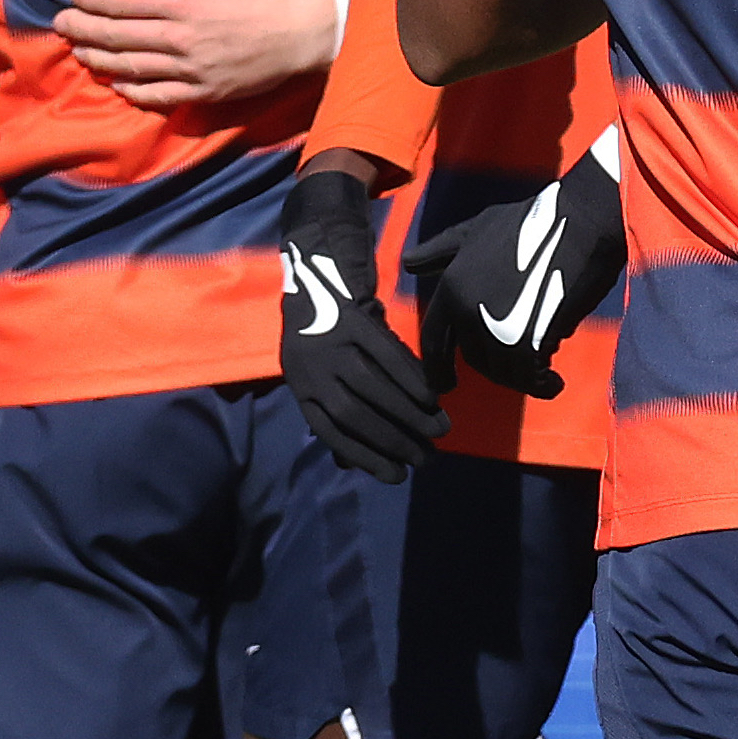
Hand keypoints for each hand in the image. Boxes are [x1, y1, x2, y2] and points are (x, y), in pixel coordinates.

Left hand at [57, 0, 336, 111]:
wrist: (312, 30)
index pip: (121, 1)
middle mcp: (180, 38)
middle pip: (116, 37)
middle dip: (82, 30)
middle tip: (60, 25)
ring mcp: (191, 69)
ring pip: (132, 68)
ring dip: (100, 61)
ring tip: (80, 54)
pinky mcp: (206, 90)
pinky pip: (160, 95)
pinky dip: (134, 91)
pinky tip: (119, 85)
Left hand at [280, 170, 442, 481]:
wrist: (315, 263)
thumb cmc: (322, 327)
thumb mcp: (317, 370)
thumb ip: (334, 409)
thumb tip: (355, 460)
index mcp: (300, 385)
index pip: (332, 431)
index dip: (365, 456)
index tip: (396, 475)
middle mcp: (309, 367)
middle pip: (352, 413)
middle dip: (391, 439)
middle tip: (426, 457)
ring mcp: (328, 341)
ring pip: (370, 386)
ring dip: (407, 413)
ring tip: (438, 429)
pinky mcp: (350, 317)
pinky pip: (384, 353)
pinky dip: (409, 376)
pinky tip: (432, 395)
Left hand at [403, 149, 624, 397]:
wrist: (582, 221)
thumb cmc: (533, 221)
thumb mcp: (477, 229)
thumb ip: (442, 251)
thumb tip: (408, 264)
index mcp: (452, 286)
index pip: (434, 339)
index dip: (436, 366)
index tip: (444, 386)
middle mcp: (468, 309)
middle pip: (474, 359)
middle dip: (494, 368)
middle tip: (516, 370)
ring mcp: (497, 326)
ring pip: (503, 371)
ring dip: (522, 378)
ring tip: (542, 373)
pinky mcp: (530, 338)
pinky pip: (530, 377)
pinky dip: (541, 385)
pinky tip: (553, 383)